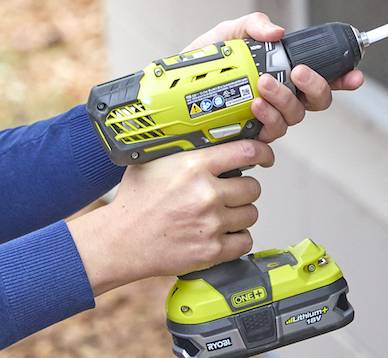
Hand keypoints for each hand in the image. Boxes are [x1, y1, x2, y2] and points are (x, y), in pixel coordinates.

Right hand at [68, 139, 274, 294]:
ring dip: (241, 213)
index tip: (265, 157)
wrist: (122, 240)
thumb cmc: (134, 202)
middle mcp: (206, 194)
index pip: (246, 152)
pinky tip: (222, 233)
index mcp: (193, 166)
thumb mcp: (153, 162)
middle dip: (244, 188)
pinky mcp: (212, 250)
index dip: (262, 153)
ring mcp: (211, 223)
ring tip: (222, 213)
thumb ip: (182, 149)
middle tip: (231, 191)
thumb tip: (202, 135)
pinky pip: (244, 241)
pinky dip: (237, 238)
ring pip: (251, 214)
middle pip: (253, 187)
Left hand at [183, 13, 363, 142]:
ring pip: (293, 119)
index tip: (354, 75)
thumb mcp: (226, 35)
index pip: (322, 78)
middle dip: (313, 87)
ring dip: (283, 101)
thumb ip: (252, 26)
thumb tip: (277, 31)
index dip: (343, 78)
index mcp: (282, 74)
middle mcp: (280, 100)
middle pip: (316, 102)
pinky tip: (254, 106)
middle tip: (295, 72)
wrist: (170, 91)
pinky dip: (266, 120)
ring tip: (262, 86)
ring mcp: (266, 120)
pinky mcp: (248, 138)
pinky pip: (269, 136)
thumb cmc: (201, 65)